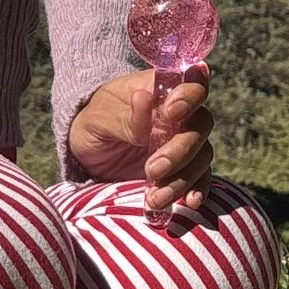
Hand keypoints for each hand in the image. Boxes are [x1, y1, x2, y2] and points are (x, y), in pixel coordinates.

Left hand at [68, 61, 216, 228]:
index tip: (172, 111)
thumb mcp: (97, 117)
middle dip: (181, 149)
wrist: (87, 155)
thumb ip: (123, 115)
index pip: (190, 85)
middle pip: (200, 126)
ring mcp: (182, 144)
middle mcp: (179, 116)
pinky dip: (198, 190)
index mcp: (160, 92)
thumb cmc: (93, 123)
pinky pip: (200, 179)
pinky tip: (189, 203)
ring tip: (155, 197)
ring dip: (182, 178)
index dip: (189, 96)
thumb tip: (144, 98)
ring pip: (201, 156)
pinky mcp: (181, 170)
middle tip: (153, 169)